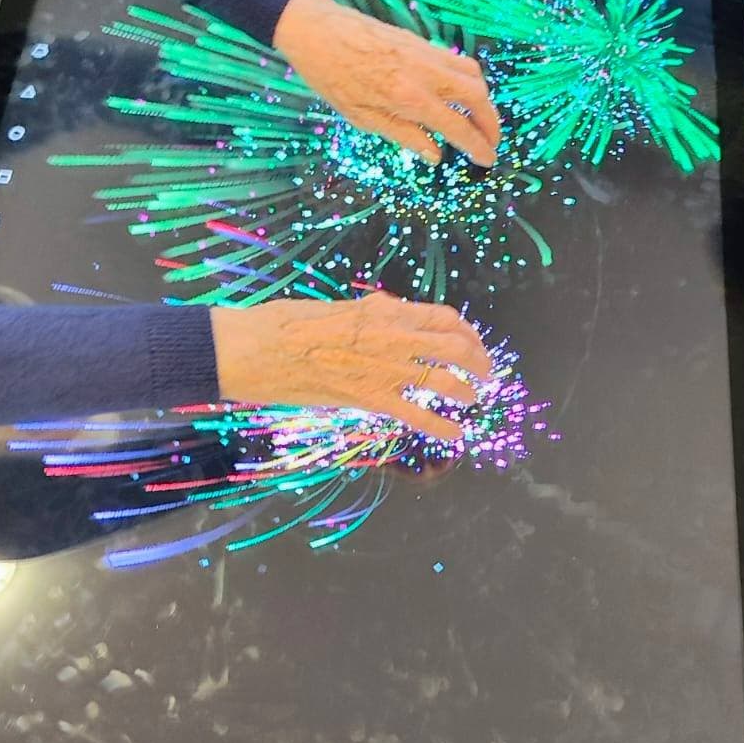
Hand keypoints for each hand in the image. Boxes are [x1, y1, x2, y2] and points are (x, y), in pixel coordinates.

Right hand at [211, 293, 490, 442]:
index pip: (443, 317)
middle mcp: (392, 336)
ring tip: (474, 400)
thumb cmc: (285, 324)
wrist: (257, 349)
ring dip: (468, 392)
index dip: (467, 331)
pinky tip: (455, 435)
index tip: (472, 342)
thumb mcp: (336, 307)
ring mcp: (384, 369)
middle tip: (486, 372)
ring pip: (445, 381)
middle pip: (455, 347)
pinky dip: (442, 427)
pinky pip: (417, 416)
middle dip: (479, 360)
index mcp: (383, 310)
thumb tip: (388, 312)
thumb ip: (369, 313)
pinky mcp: (369, 399)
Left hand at [273, 0, 499, 167]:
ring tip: (478, 119)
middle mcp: (426, 74)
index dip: (478, 146)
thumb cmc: (333, 79)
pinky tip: (458, 94)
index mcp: (410, 98)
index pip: (458, 127)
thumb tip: (435, 154)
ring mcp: (426, 54)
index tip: (488, 160)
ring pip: (473, 75)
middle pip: (477, 98)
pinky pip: (457, 61)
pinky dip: (467, 80)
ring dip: (483, 100)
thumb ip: (404, 136)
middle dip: (491, 123)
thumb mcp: (363, 118)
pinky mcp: (421, 42)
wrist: (319, 31)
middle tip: (490, 142)